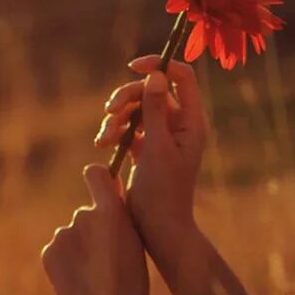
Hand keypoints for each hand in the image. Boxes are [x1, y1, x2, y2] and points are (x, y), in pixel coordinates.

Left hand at [41, 164, 151, 294]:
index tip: (101, 187)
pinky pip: (59, 250)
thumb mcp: (135, 239)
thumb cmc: (132, 277)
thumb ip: (119, 208)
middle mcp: (83, 217)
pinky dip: (67, 261)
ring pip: (72, 234)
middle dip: (94, 229)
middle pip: (86, 214)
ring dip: (81, 248)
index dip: (98, 180)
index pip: (95, 174)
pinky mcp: (49, 253)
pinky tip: (81, 279)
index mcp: (111, 211)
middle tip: (107, 257)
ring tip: (96, 273)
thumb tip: (109, 181)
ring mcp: (63, 235)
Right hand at [95, 56, 205, 248]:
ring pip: (135, 109)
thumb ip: (156, 110)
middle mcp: (179, 125)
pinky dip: (114, 132)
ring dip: (115, 118)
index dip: (159, 66)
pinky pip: (127, 127)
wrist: (158, 228)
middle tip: (109, 112)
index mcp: (191, 121)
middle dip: (126, 98)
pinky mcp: (144, 148)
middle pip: (151, 90)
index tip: (133, 67)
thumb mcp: (156, 147)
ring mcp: (161, 135)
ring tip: (104, 138)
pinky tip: (103, 144)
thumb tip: (156, 75)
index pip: (182, 78)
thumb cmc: (163, 191)